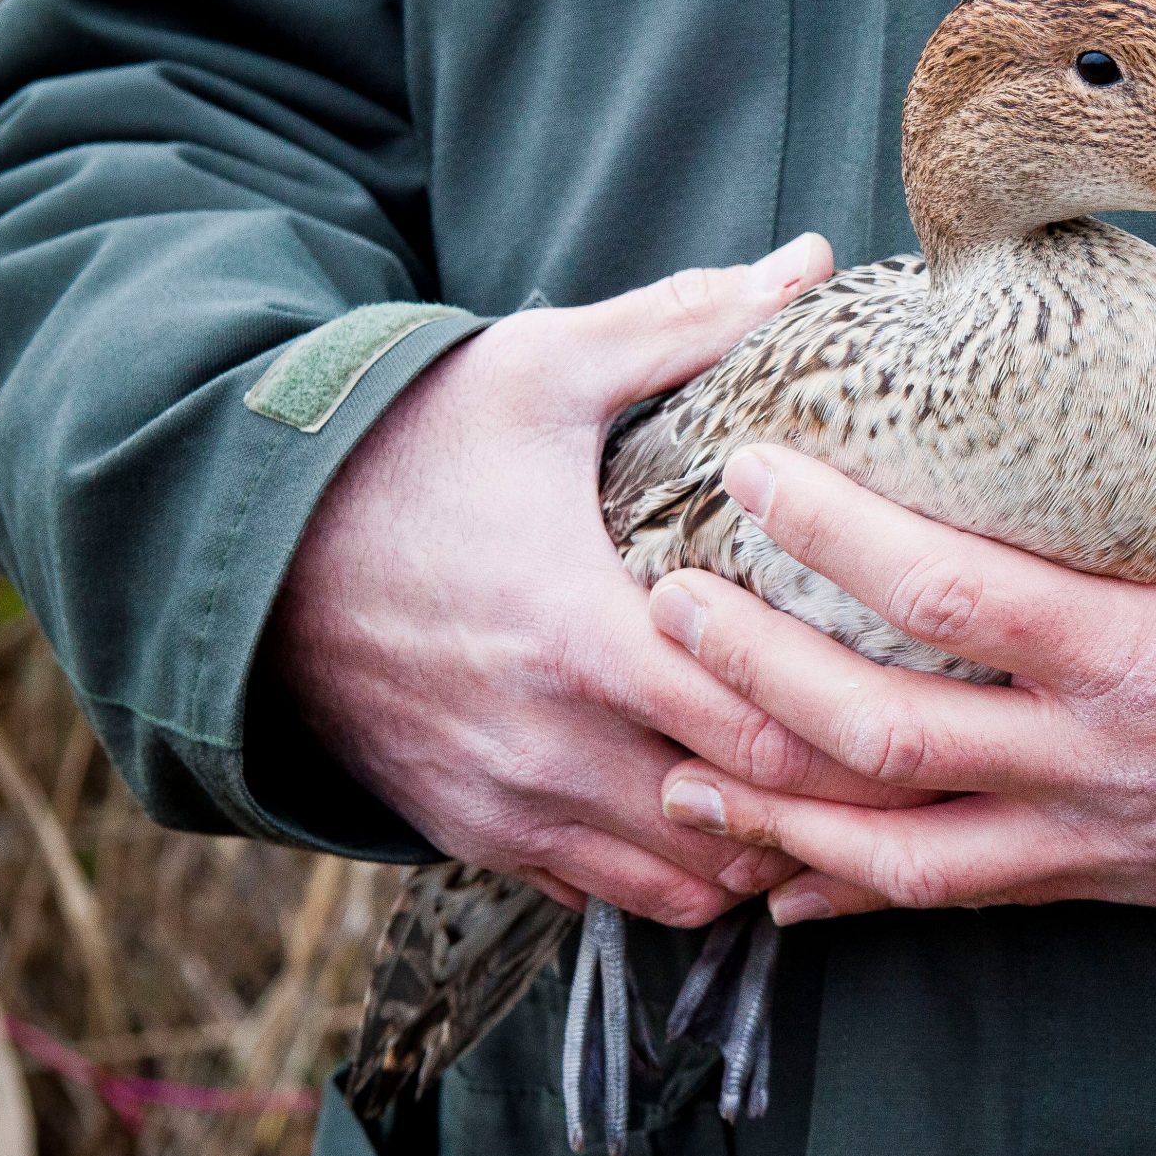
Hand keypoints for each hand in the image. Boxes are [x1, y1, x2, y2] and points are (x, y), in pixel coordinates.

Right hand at [268, 238, 893, 924]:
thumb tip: (812, 259)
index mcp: (578, 632)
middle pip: (735, 824)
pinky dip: (677, 873)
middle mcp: (546, 743)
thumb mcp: (542, 369)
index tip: (914, 690)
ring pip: (677, 882)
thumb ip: (688, 323)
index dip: (853, 725)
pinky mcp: (473, 830)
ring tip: (827, 789)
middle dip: (828, 799)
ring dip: (758, 848)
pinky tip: (725, 815)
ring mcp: (505, 802)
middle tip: (903, 749)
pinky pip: (605, 895)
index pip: (758, 732)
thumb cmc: (404, 445)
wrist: (241, 540)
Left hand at [644, 448, 1155, 923]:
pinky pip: (949, 903)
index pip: (952, 594)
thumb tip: (1058, 355)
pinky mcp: (1087, 883)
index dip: (837, 535)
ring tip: (678, 772)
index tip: (755, 472)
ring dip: (773, 811)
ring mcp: (1085, 834)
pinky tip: (775, 884)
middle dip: (756, 675)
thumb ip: (1149, 465)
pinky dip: (851, 896)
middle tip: (667, 612)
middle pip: (885, 731)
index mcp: (1136, 647)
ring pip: (895, 849)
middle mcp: (1094, 754)